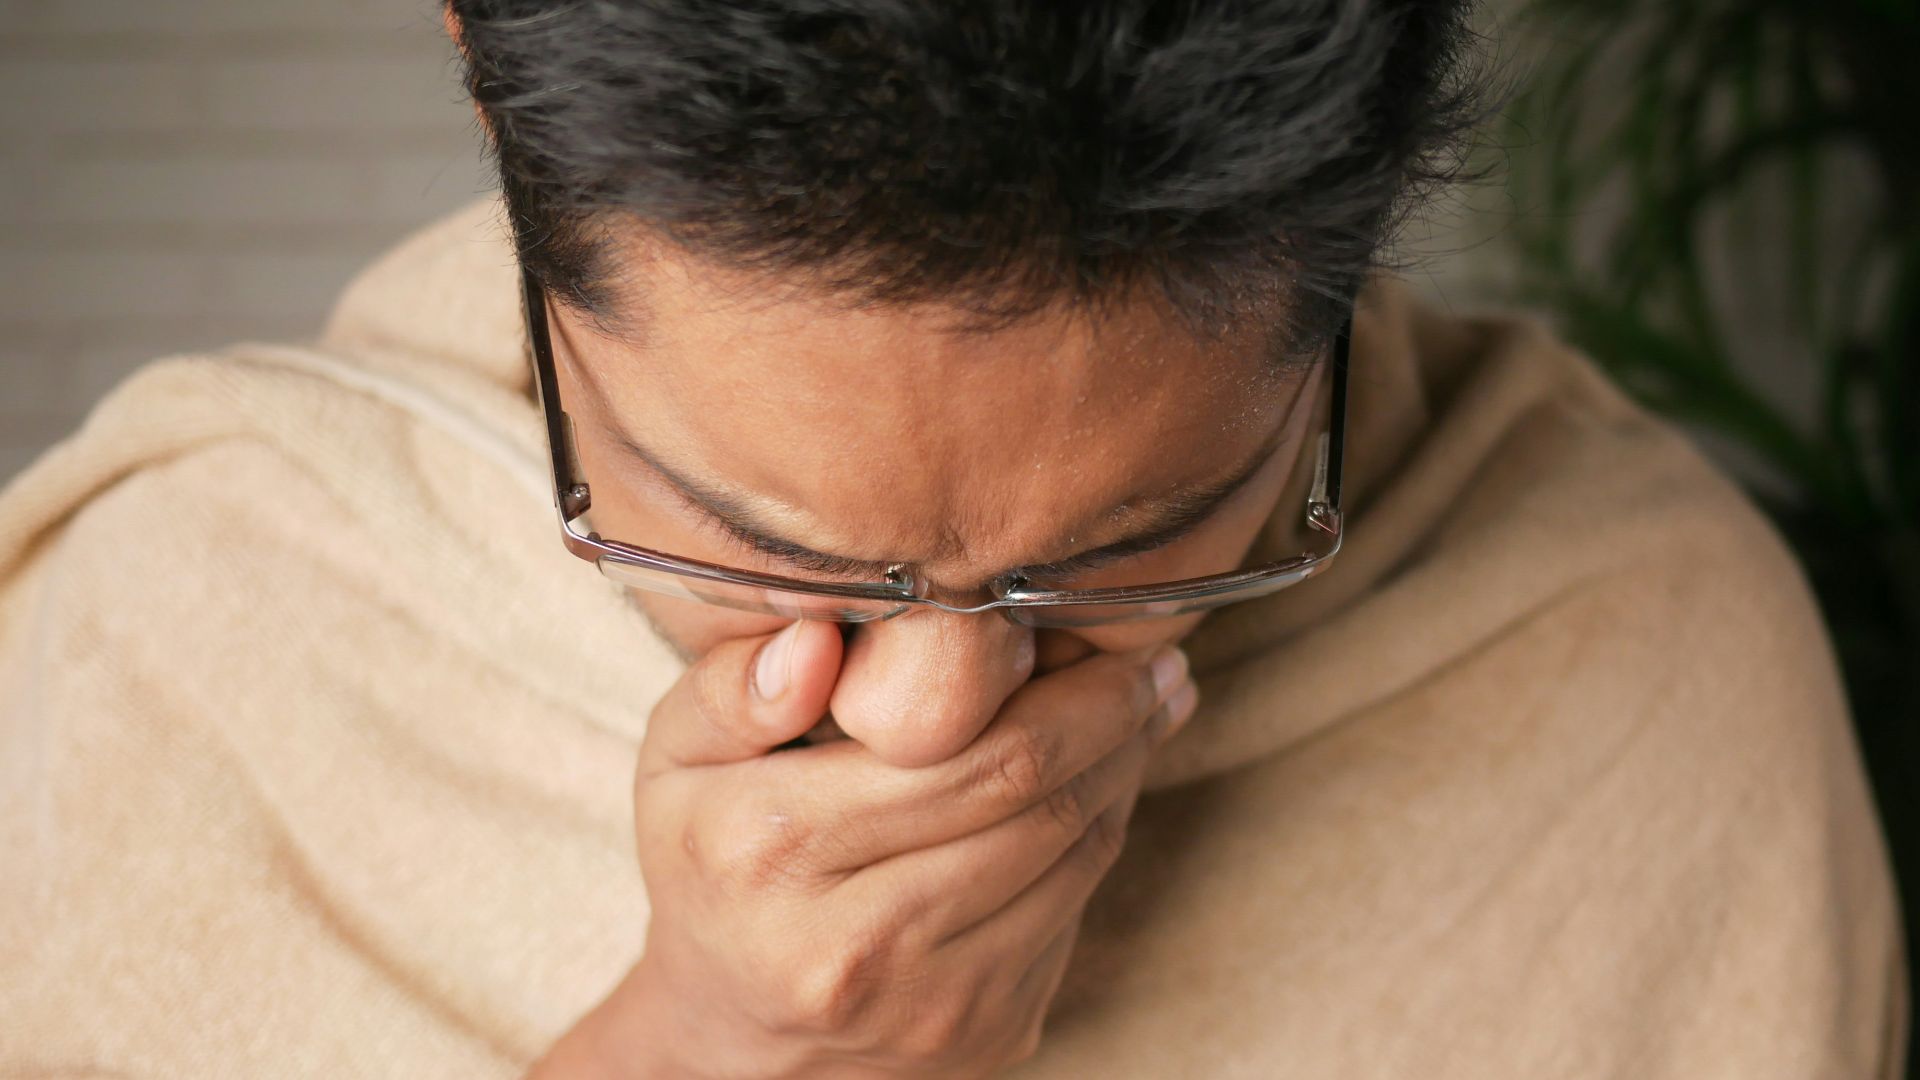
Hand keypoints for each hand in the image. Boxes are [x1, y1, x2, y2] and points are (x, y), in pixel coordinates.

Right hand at [530, 618, 1195, 1078]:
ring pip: (1074, 854)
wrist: (729, 1036)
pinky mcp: (986, 1031)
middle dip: (1112, 716)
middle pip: (1034, 799)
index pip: (964, 752)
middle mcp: (856, 939)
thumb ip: (734, 689)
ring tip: (1144, 703)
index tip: (1093, 624)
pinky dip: (1104, 831)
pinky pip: (1077, 908)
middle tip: (1149, 657)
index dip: (1059, 686)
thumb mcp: (677, 761)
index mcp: (774, 846)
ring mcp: (931, 1001)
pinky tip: (1108, 778)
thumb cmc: (712, 864)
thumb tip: (821, 638)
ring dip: (1125, 768)